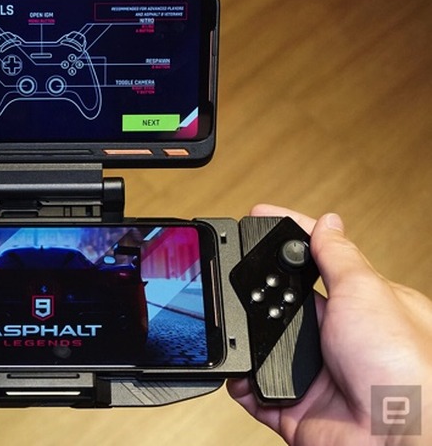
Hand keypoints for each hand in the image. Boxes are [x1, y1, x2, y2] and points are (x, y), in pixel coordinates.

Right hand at [228, 205, 431, 444]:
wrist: (395, 438)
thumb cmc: (404, 367)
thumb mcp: (366, 292)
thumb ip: (338, 256)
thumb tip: (326, 221)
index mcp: (360, 305)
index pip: (317, 261)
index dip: (285, 239)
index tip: (256, 219)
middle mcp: (338, 338)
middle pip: (283, 303)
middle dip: (259, 295)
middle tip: (239, 282)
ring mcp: (315, 372)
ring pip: (264, 345)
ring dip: (248, 340)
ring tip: (237, 331)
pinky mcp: (295, 405)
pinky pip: (254, 389)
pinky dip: (241, 383)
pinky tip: (239, 373)